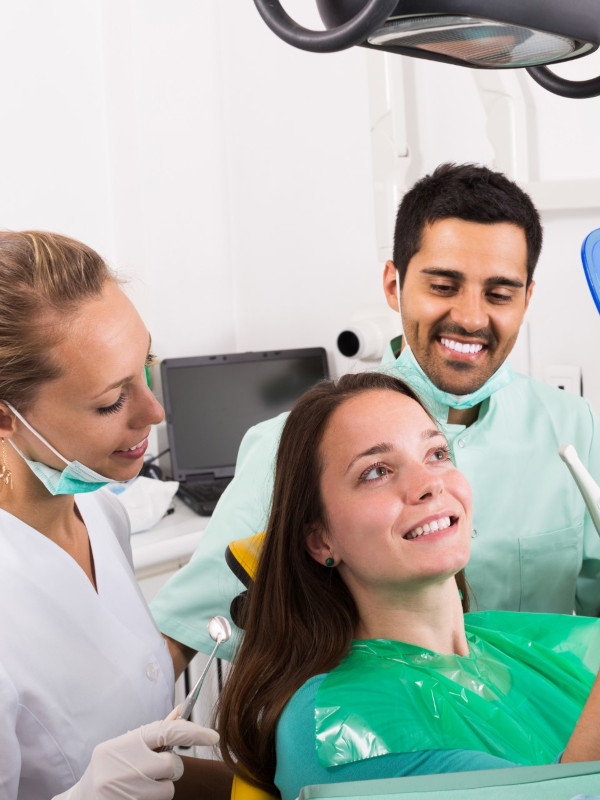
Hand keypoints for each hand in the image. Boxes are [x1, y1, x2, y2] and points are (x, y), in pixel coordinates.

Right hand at [52, 715, 218, 799]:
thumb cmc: (108, 768)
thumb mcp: (126, 746)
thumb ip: (154, 732)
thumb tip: (180, 710)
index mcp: (125, 743)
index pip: (167, 732)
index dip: (194, 732)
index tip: (214, 736)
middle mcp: (126, 766)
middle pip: (172, 765)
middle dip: (170, 768)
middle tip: (155, 770)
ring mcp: (127, 790)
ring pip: (167, 789)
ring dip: (160, 788)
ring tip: (139, 785)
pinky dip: (152, 799)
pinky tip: (135, 796)